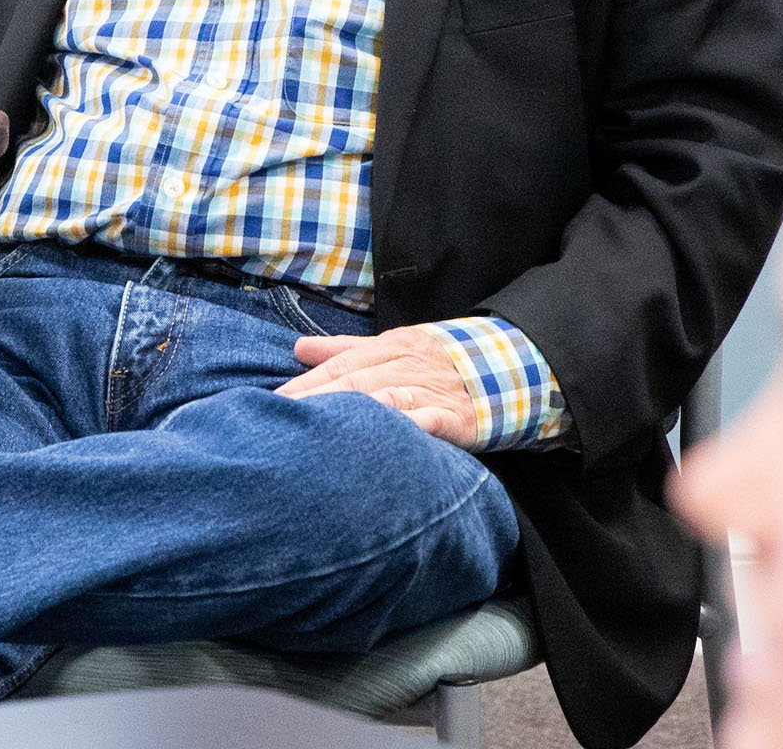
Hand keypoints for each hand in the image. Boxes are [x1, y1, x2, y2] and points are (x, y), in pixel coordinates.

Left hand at [276, 325, 478, 447]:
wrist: (504, 370)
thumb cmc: (435, 363)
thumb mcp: (393, 347)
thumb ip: (345, 349)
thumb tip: (299, 348)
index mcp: (391, 346)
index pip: (342, 365)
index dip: (309, 382)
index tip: (277, 400)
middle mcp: (408, 364)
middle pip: (357, 382)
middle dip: (319, 399)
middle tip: (285, 418)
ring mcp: (432, 391)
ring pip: (387, 399)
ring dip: (354, 413)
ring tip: (321, 430)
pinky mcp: (456, 418)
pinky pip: (429, 422)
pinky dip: (409, 426)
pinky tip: (387, 436)